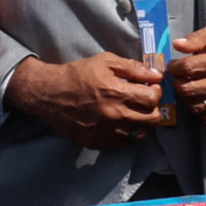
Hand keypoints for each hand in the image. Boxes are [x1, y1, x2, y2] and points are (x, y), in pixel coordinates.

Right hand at [6, 54, 164, 149]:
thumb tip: (157, 75)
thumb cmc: (77, 74)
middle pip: (153, 119)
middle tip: (144, 102)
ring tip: (133, 114)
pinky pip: (124, 144)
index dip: (156, 91)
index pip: (153, 98)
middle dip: (153, 108)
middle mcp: (115, 115)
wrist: (48, 94)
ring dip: (142, 123)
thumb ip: (132, 68)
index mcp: (117, 92)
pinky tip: (120, 124)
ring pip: (141, 134)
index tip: (150, 87)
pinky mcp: (99, 143)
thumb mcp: (104, 62)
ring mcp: (108, 132)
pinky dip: (127, 134)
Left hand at [169, 25, 205, 124]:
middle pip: (189, 89)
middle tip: (178, 77)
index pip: (188, 68)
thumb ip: (196, 38)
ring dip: (185, 98)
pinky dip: (198, 110)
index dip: (174, 67)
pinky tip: (198, 99)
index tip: (173, 65)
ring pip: (196, 106)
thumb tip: (177, 45)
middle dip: (177, 82)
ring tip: (187, 87)